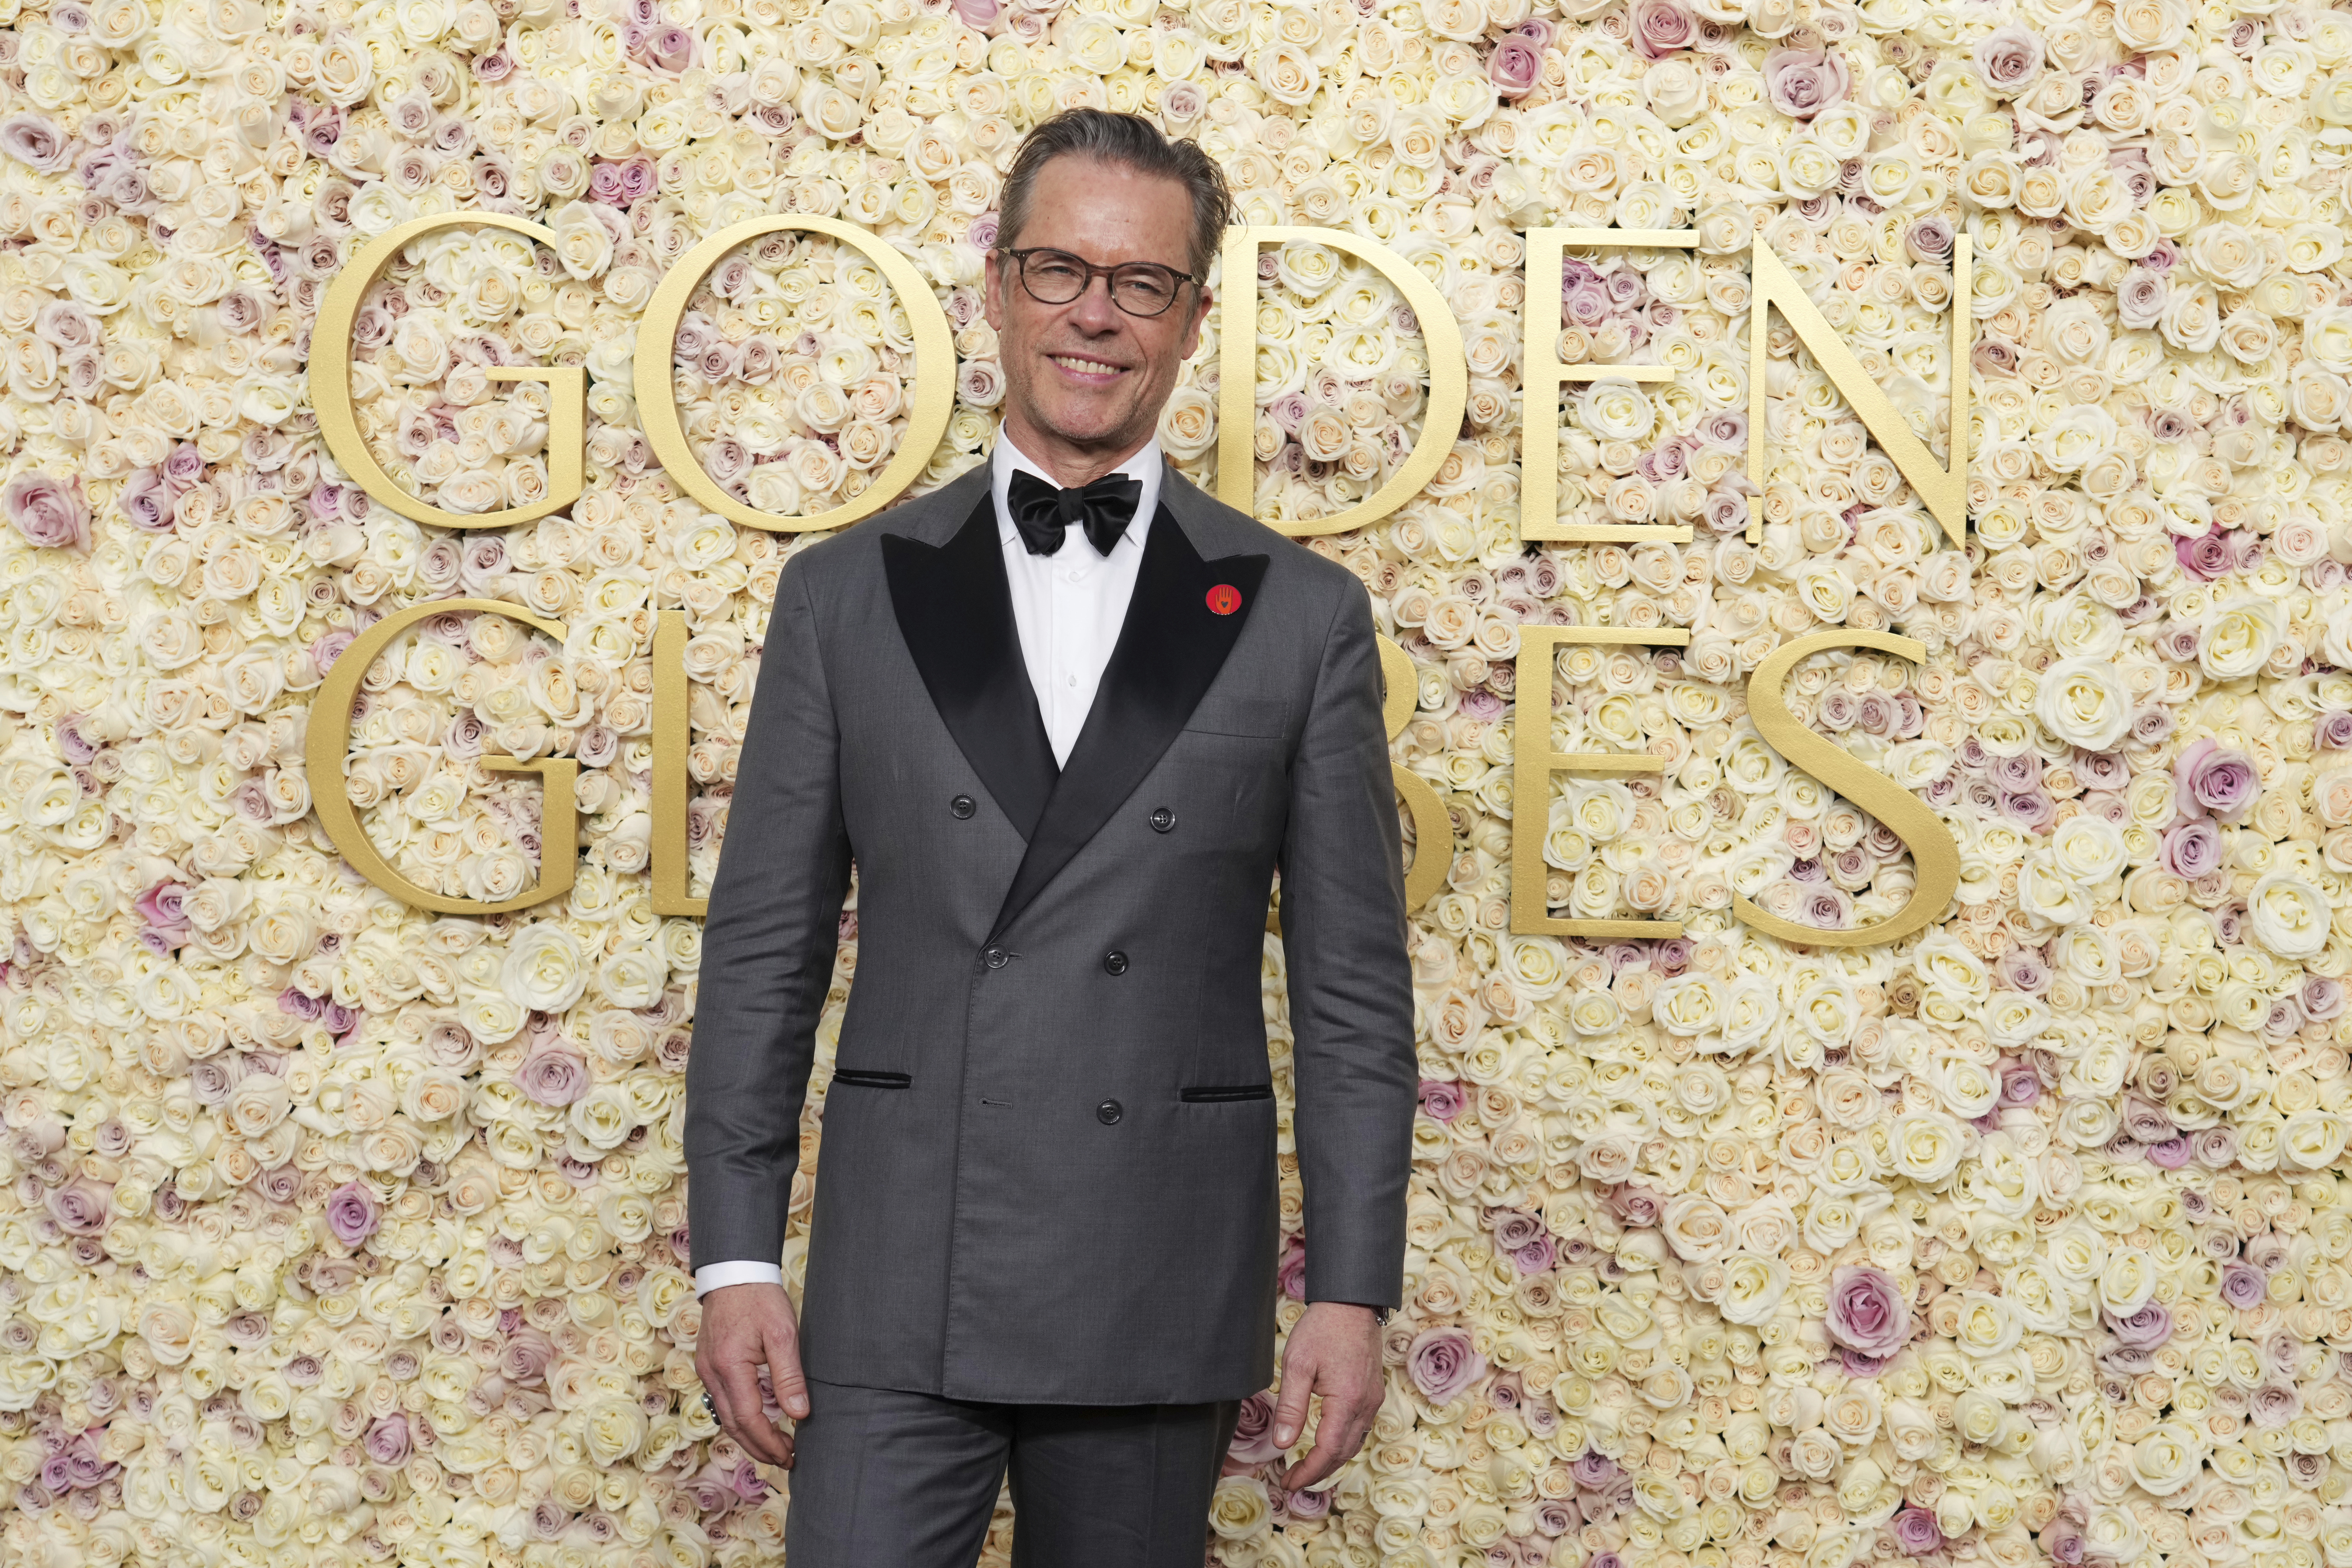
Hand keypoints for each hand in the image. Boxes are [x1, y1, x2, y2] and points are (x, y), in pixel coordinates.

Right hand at [693, 1281, 807, 1468]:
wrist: (734, 1272)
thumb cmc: (760, 1299)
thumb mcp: (783, 1333)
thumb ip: (789, 1376)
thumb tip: (799, 1414)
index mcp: (729, 1366)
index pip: (749, 1419)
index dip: (769, 1442)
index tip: (791, 1454)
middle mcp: (712, 1373)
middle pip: (733, 1425)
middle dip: (759, 1447)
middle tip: (786, 1459)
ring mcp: (706, 1370)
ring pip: (725, 1416)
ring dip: (748, 1437)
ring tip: (775, 1448)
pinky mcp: (708, 1365)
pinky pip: (722, 1401)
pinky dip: (740, 1418)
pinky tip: (757, 1422)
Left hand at [1269, 1301, 1382, 1492]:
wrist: (1352, 1302)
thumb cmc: (1322, 1328)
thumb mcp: (1297, 1365)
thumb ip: (1290, 1407)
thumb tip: (1281, 1443)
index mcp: (1347, 1400)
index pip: (1328, 1451)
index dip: (1308, 1472)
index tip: (1287, 1482)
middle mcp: (1365, 1405)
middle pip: (1343, 1453)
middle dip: (1318, 1472)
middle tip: (1292, 1480)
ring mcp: (1373, 1399)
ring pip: (1354, 1443)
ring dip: (1331, 1460)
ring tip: (1306, 1468)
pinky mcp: (1373, 1392)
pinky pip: (1360, 1428)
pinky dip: (1342, 1443)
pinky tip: (1326, 1443)